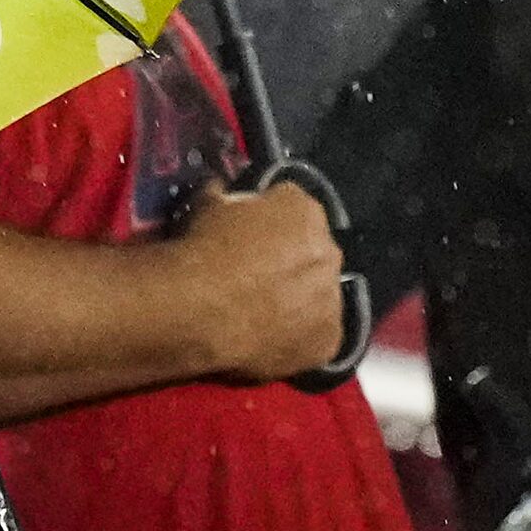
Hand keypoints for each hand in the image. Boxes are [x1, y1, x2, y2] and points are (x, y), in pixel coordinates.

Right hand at [176, 180, 346, 382]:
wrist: (198, 309)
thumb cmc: (202, 251)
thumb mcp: (208, 205)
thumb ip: (226, 196)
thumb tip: (221, 189)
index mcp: (306, 211)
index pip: (295, 211)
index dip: (272, 227)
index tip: (253, 240)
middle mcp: (329, 251)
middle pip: (314, 255)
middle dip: (293, 263)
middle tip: (259, 279)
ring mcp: (332, 298)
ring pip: (319, 297)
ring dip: (299, 302)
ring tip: (263, 315)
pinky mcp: (328, 339)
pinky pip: (317, 337)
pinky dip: (299, 339)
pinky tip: (271, 342)